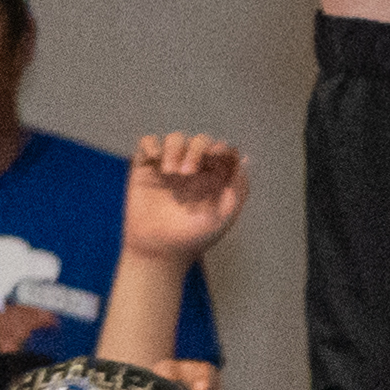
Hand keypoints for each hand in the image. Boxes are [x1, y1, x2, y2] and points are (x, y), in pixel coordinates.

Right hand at [126, 132, 247, 265]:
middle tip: (187, 173)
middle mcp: (193, 169)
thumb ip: (238, 189)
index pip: (222, 151)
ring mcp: (168, 167)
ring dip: (175, 148)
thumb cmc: (193, 238)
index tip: (215, 156)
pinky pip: (147, 142)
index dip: (222, 148)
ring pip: (175, 139)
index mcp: (214, 178)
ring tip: (171, 171)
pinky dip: (152, 144)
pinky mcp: (145, 168)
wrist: (159, 250)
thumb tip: (244, 159)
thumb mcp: (223, 216)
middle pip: (200, 142)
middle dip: (197, 149)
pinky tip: (156, 159)